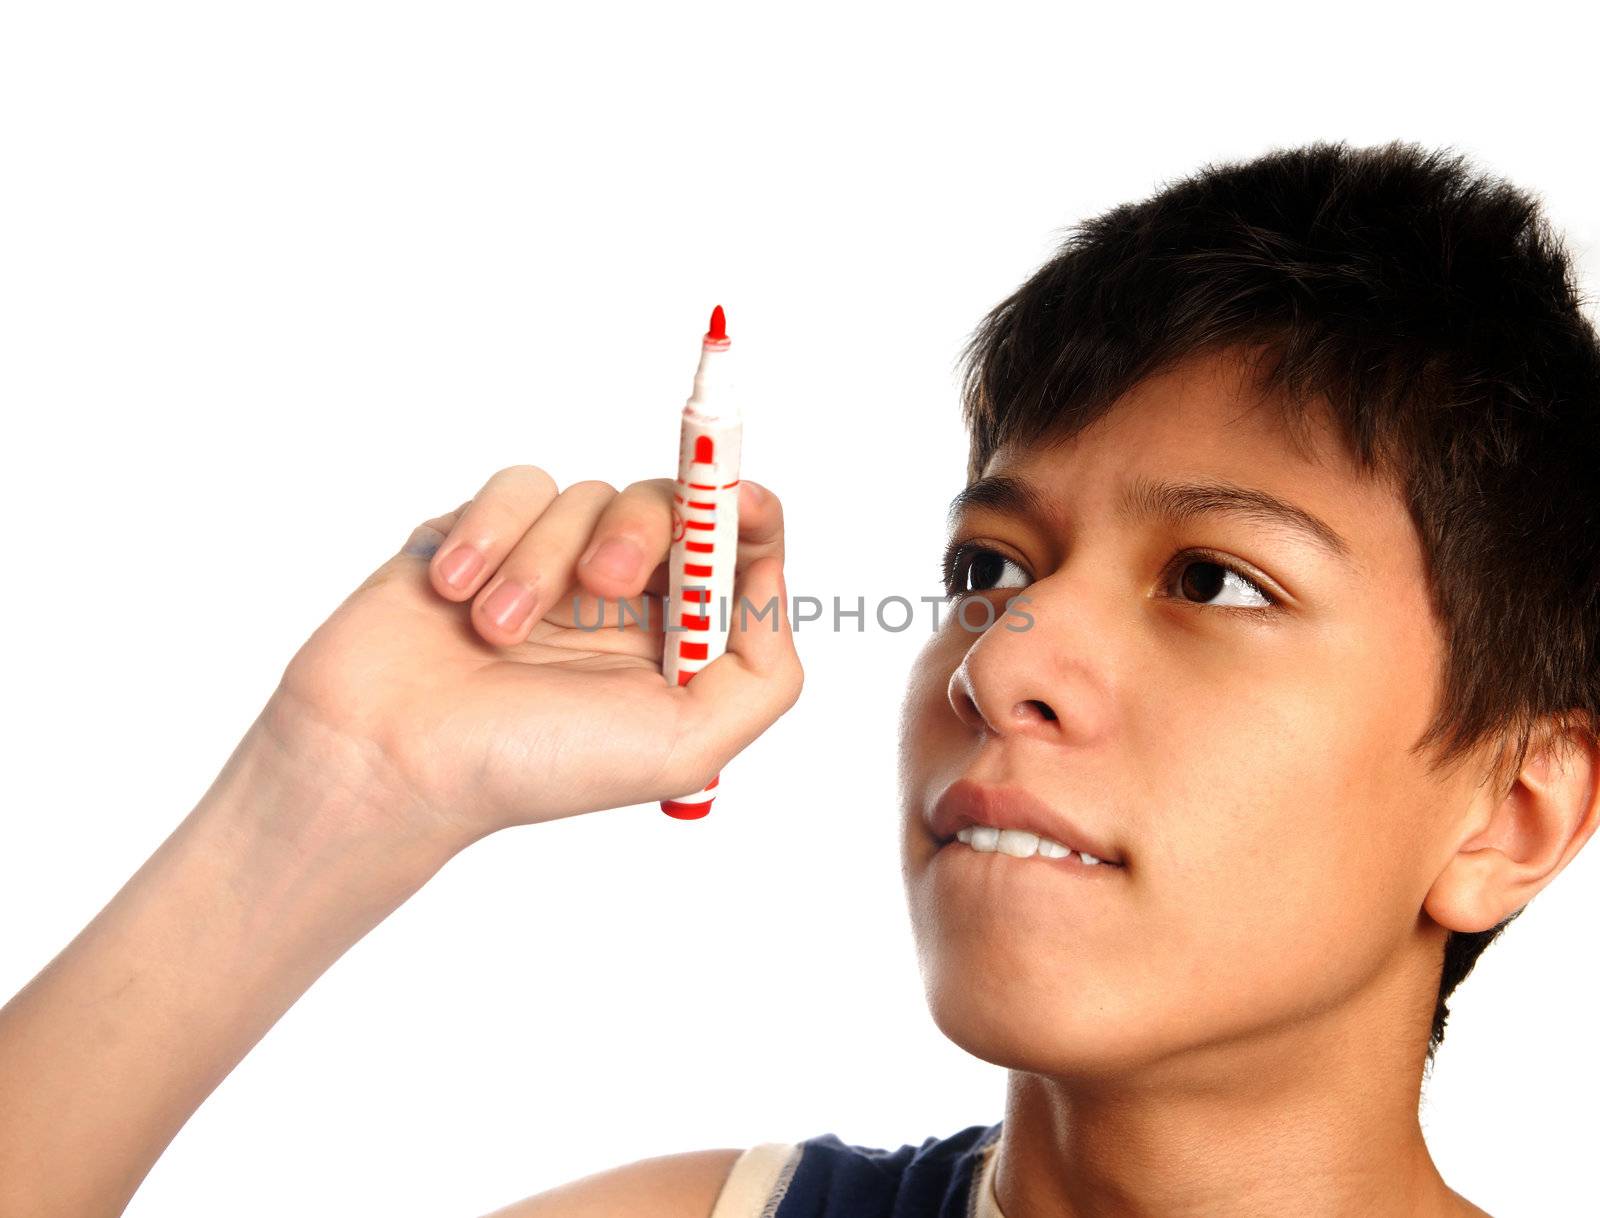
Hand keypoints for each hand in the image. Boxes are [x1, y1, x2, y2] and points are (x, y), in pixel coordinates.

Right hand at [262, 466, 801, 849]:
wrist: (387, 760)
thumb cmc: (529, 766)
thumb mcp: (684, 746)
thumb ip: (761, 673)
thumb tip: (770, 577)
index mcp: (674, 645)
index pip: (735, 551)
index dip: (744, 512)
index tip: (734, 498)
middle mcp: (621, 601)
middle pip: (670, 506)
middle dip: (641, 533)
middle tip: (598, 587)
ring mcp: (550, 563)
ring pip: (586, 495)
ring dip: (541, 563)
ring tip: (494, 633)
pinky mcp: (484, 533)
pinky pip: (519, 486)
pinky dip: (490, 534)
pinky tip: (455, 594)